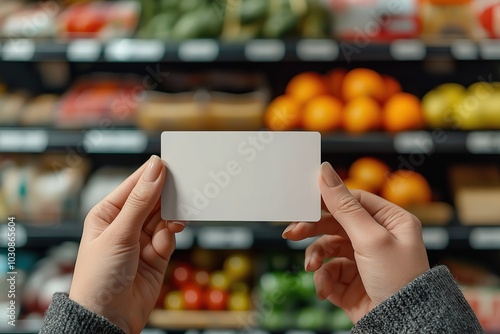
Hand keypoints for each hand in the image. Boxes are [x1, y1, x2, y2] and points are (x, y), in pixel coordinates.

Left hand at [69, 156, 185, 333]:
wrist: (108, 319)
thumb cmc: (98, 278)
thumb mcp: (119, 234)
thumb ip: (140, 202)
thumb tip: (154, 169)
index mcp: (107, 213)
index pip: (133, 186)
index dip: (152, 174)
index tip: (173, 163)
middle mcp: (125, 224)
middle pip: (152, 199)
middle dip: (167, 194)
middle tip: (186, 185)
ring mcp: (142, 239)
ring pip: (164, 216)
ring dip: (172, 214)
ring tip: (181, 211)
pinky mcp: (157, 254)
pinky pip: (169, 235)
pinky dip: (173, 232)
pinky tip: (175, 230)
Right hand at [282, 162, 429, 322]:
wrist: (402, 328)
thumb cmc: (398, 279)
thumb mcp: (369, 237)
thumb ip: (343, 205)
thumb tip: (324, 170)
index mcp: (391, 221)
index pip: (353, 201)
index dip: (327, 199)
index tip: (303, 200)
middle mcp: (377, 238)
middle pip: (336, 224)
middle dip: (313, 230)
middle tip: (292, 233)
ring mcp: (364, 260)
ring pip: (328, 248)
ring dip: (317, 258)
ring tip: (312, 268)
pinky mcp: (352, 281)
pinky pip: (330, 272)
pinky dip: (324, 280)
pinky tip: (325, 290)